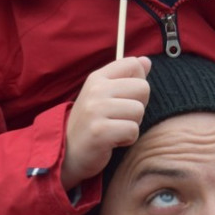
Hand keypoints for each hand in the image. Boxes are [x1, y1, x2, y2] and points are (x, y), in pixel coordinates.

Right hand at [61, 57, 150, 189]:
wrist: (68, 153)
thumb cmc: (93, 122)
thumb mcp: (105, 95)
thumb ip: (127, 77)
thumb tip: (146, 61)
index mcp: (98, 77)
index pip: (133, 64)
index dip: (137, 83)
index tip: (123, 97)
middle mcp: (96, 89)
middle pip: (143, 88)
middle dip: (137, 106)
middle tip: (118, 117)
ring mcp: (96, 109)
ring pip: (139, 110)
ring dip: (131, 125)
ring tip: (114, 129)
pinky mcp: (100, 131)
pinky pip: (133, 130)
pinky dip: (127, 139)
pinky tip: (112, 141)